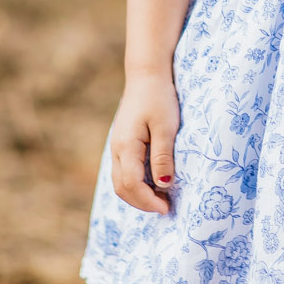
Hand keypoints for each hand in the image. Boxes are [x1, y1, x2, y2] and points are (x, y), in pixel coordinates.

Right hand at [109, 73, 180, 213]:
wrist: (147, 75)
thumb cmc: (159, 98)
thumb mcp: (166, 127)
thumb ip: (163, 156)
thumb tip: (163, 185)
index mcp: (126, 146)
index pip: (132, 185)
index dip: (148, 201)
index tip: (167, 208)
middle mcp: (116, 149)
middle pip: (122, 188)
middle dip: (142, 203)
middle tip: (165, 208)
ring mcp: (117, 147)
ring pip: (120, 182)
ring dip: (138, 195)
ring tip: (161, 199)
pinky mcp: (122, 143)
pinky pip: (124, 171)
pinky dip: (136, 184)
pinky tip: (153, 183)